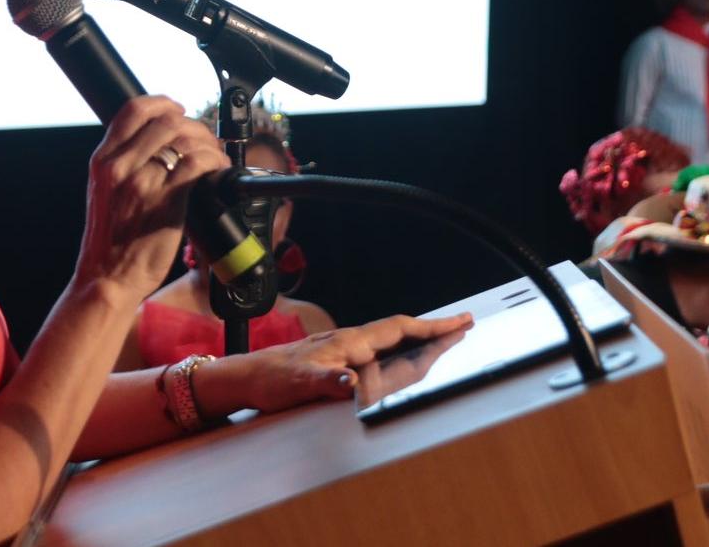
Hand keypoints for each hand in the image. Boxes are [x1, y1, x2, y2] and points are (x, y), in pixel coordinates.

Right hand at [76, 96, 228, 298]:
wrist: (106, 279)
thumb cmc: (109, 243)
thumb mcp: (104, 193)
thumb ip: (124, 167)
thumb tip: (158, 148)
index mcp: (102, 161)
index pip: (133, 109)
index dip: (163, 102)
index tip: (179, 110)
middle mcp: (119, 166)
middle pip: (166, 120)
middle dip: (194, 126)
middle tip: (206, 142)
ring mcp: (142, 182)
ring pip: (184, 139)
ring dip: (208, 144)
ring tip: (215, 159)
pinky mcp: (165, 200)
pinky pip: (196, 164)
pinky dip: (214, 162)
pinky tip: (218, 172)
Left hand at [196, 312, 473, 416]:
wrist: (245, 378)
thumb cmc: (271, 380)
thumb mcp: (299, 384)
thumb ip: (327, 382)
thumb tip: (353, 381)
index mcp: (348, 343)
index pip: (398, 329)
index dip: (431, 327)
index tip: (458, 323)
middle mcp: (350, 341)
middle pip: (401, 331)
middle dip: (434, 328)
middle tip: (463, 324)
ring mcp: (344, 348)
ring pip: (391, 340)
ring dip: (419, 338)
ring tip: (442, 337)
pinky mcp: (337, 358)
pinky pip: (378, 350)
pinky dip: (399, 349)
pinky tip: (402, 354)